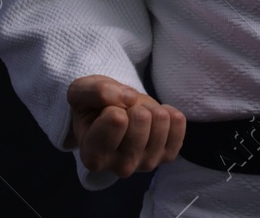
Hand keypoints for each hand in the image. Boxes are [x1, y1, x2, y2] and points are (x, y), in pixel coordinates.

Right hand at [66, 75, 186, 176]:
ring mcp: (146, 164)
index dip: (113, 105)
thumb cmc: (92, 106)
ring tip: (136, 115)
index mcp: (93, 156)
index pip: (117, 119)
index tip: (106, 111)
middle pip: (142, 118)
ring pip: (161, 119)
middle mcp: (121, 168)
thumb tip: (129, 98)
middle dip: (134, 105)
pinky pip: (179, 123)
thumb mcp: (81, 91)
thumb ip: (96, 92)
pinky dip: (168, 112)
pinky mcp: (167, 156)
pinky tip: (153, 119)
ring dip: (150, 108)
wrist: (111, 116)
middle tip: (124, 112)